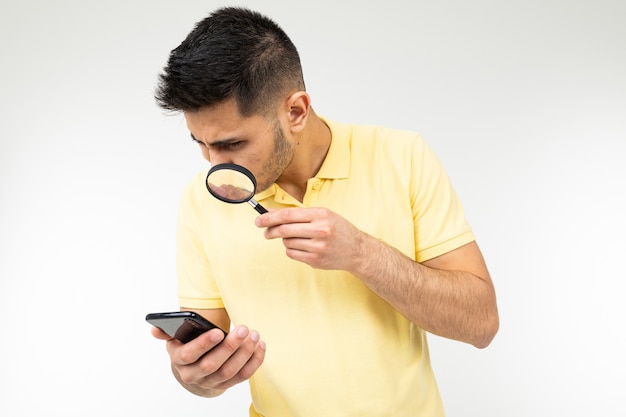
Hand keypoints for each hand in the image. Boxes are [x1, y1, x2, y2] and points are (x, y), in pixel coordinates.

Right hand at [151, 325, 265, 395]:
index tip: (218, 331)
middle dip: (230, 346)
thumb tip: (155, 330)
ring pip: (230, 371)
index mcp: (181, 361)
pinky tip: (260, 345)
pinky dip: (254, 362)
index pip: (191, 355)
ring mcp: (212, 382)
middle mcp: (195, 375)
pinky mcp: (228, 384)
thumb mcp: (175, 339)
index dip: (204, 344)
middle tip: (243, 329)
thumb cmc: (187, 347)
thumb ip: (167, 332)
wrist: (194, 369)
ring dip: (245, 353)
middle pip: (214, 364)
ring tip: (254, 335)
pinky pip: (243, 376)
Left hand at [255, 207, 364, 270]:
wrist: (357, 250)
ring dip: (286, 240)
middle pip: (284, 230)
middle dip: (270, 230)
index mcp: (321, 215)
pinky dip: (292, 249)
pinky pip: (292, 254)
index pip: (288, 215)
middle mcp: (320, 230)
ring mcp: (318, 247)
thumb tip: (271, 213)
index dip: (270, 217)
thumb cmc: (338, 229)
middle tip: (265, 231)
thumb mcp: (322, 215)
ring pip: (287, 242)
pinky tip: (303, 247)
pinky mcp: (315, 260)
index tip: (259, 219)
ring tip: (299, 238)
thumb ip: (298, 214)